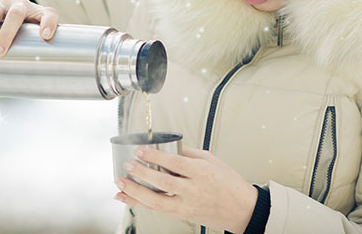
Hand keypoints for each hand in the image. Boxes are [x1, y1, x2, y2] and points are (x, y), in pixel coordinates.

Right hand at [0, 0, 58, 57]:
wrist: (13, 7)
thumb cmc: (29, 22)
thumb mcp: (40, 26)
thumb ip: (46, 35)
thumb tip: (45, 48)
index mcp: (37, 10)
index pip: (48, 14)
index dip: (48, 24)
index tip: (46, 36)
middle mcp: (18, 3)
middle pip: (14, 14)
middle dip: (6, 34)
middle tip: (0, 54)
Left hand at [114, 145, 257, 233]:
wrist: (241, 209)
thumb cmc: (229, 183)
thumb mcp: (212, 160)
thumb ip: (189, 153)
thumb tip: (170, 145)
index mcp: (201, 173)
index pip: (174, 163)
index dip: (154, 156)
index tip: (140, 150)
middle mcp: (193, 190)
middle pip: (163, 183)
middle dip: (142, 174)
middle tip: (127, 165)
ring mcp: (186, 205)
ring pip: (156, 201)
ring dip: (135, 192)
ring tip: (120, 182)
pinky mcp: (182, 215)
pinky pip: (157, 209)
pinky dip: (139, 203)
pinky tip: (126, 197)